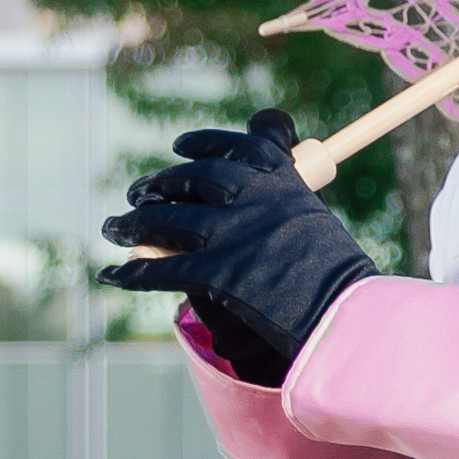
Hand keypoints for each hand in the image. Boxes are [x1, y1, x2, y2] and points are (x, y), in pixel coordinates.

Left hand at [99, 111, 376, 386]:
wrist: (345, 314)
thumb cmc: (337, 276)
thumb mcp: (316, 221)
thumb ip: (281, 203)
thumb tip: (239, 200)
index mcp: (283, 177)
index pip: (236, 146)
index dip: (201, 144)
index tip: (178, 147)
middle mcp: (254, 194)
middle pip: (191, 179)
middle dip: (157, 185)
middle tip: (137, 193)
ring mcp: (232, 231)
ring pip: (166, 219)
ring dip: (132, 223)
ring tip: (115, 227)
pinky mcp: (217, 271)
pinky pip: (162, 268)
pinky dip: (132, 273)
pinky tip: (113, 276)